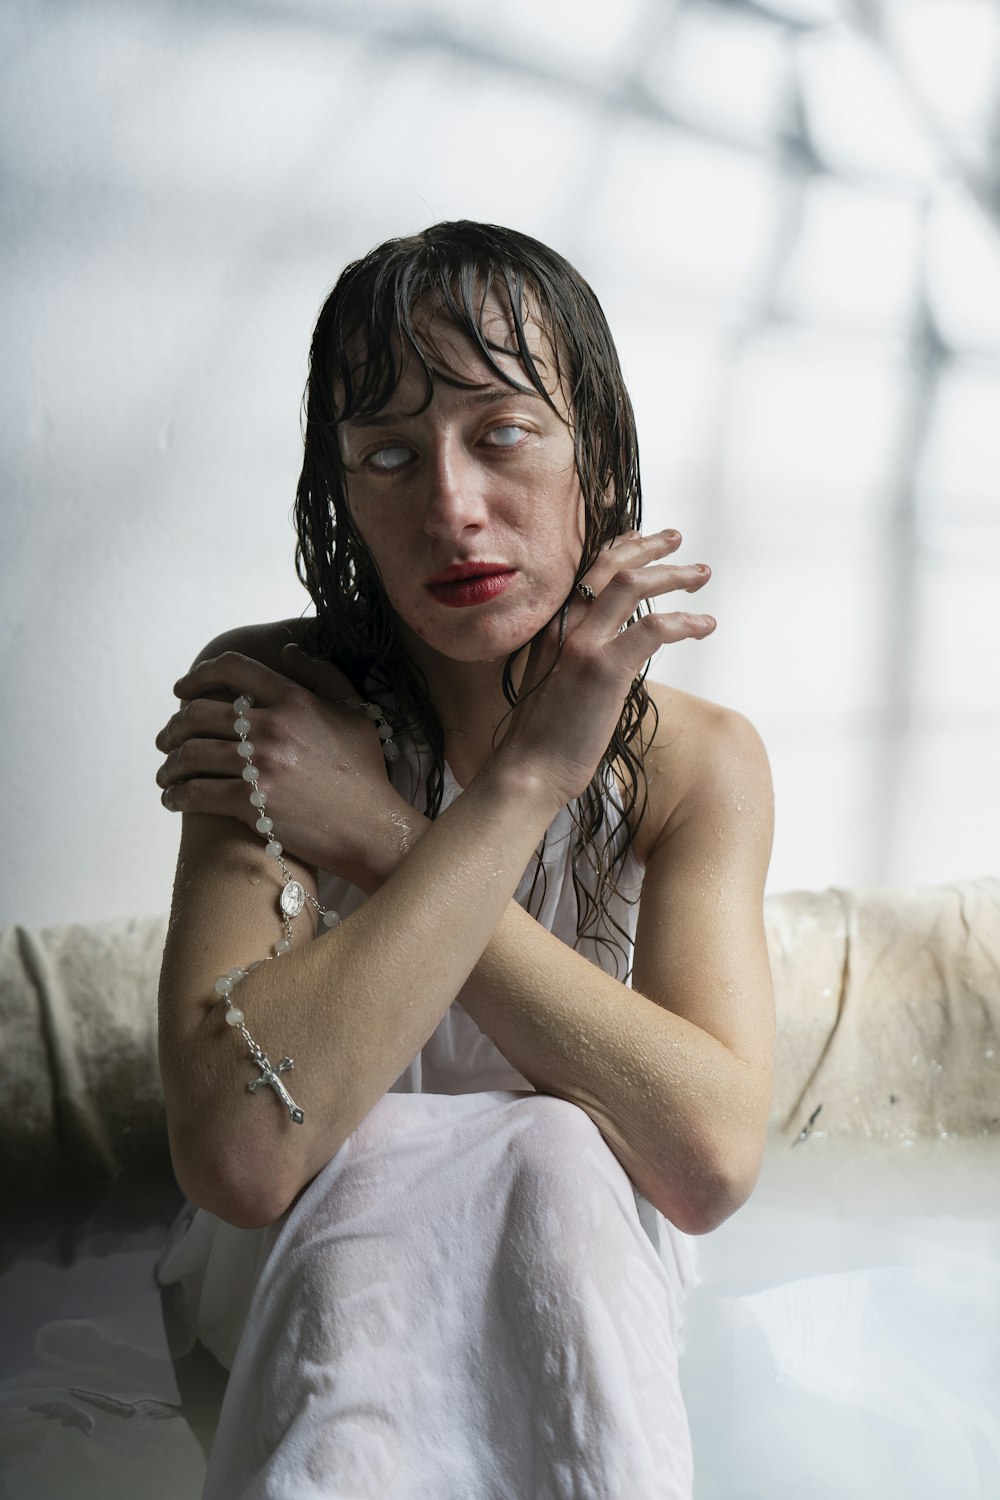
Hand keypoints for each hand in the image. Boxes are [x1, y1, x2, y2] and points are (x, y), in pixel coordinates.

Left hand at [155, 645, 413, 884]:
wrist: (371, 826)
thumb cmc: (365, 772)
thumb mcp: (354, 711)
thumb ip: (322, 675)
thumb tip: (288, 652)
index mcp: (294, 700)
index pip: (233, 670)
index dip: (197, 676)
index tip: (181, 691)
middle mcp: (272, 726)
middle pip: (200, 714)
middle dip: (174, 726)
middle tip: (167, 738)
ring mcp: (259, 765)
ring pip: (191, 754)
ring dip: (170, 763)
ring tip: (166, 772)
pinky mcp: (251, 802)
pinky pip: (197, 793)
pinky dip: (176, 795)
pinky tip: (172, 798)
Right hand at [500, 529, 714, 805]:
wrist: (530, 768)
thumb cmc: (545, 736)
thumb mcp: (554, 682)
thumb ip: (578, 657)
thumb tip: (615, 653)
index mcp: (550, 627)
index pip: (585, 570)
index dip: (617, 548)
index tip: (641, 539)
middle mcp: (563, 625)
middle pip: (610, 565)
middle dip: (649, 547)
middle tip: (678, 540)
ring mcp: (583, 644)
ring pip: (633, 585)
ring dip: (673, 575)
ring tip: (701, 575)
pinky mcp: (604, 668)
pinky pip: (653, 629)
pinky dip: (684, 622)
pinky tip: (703, 627)